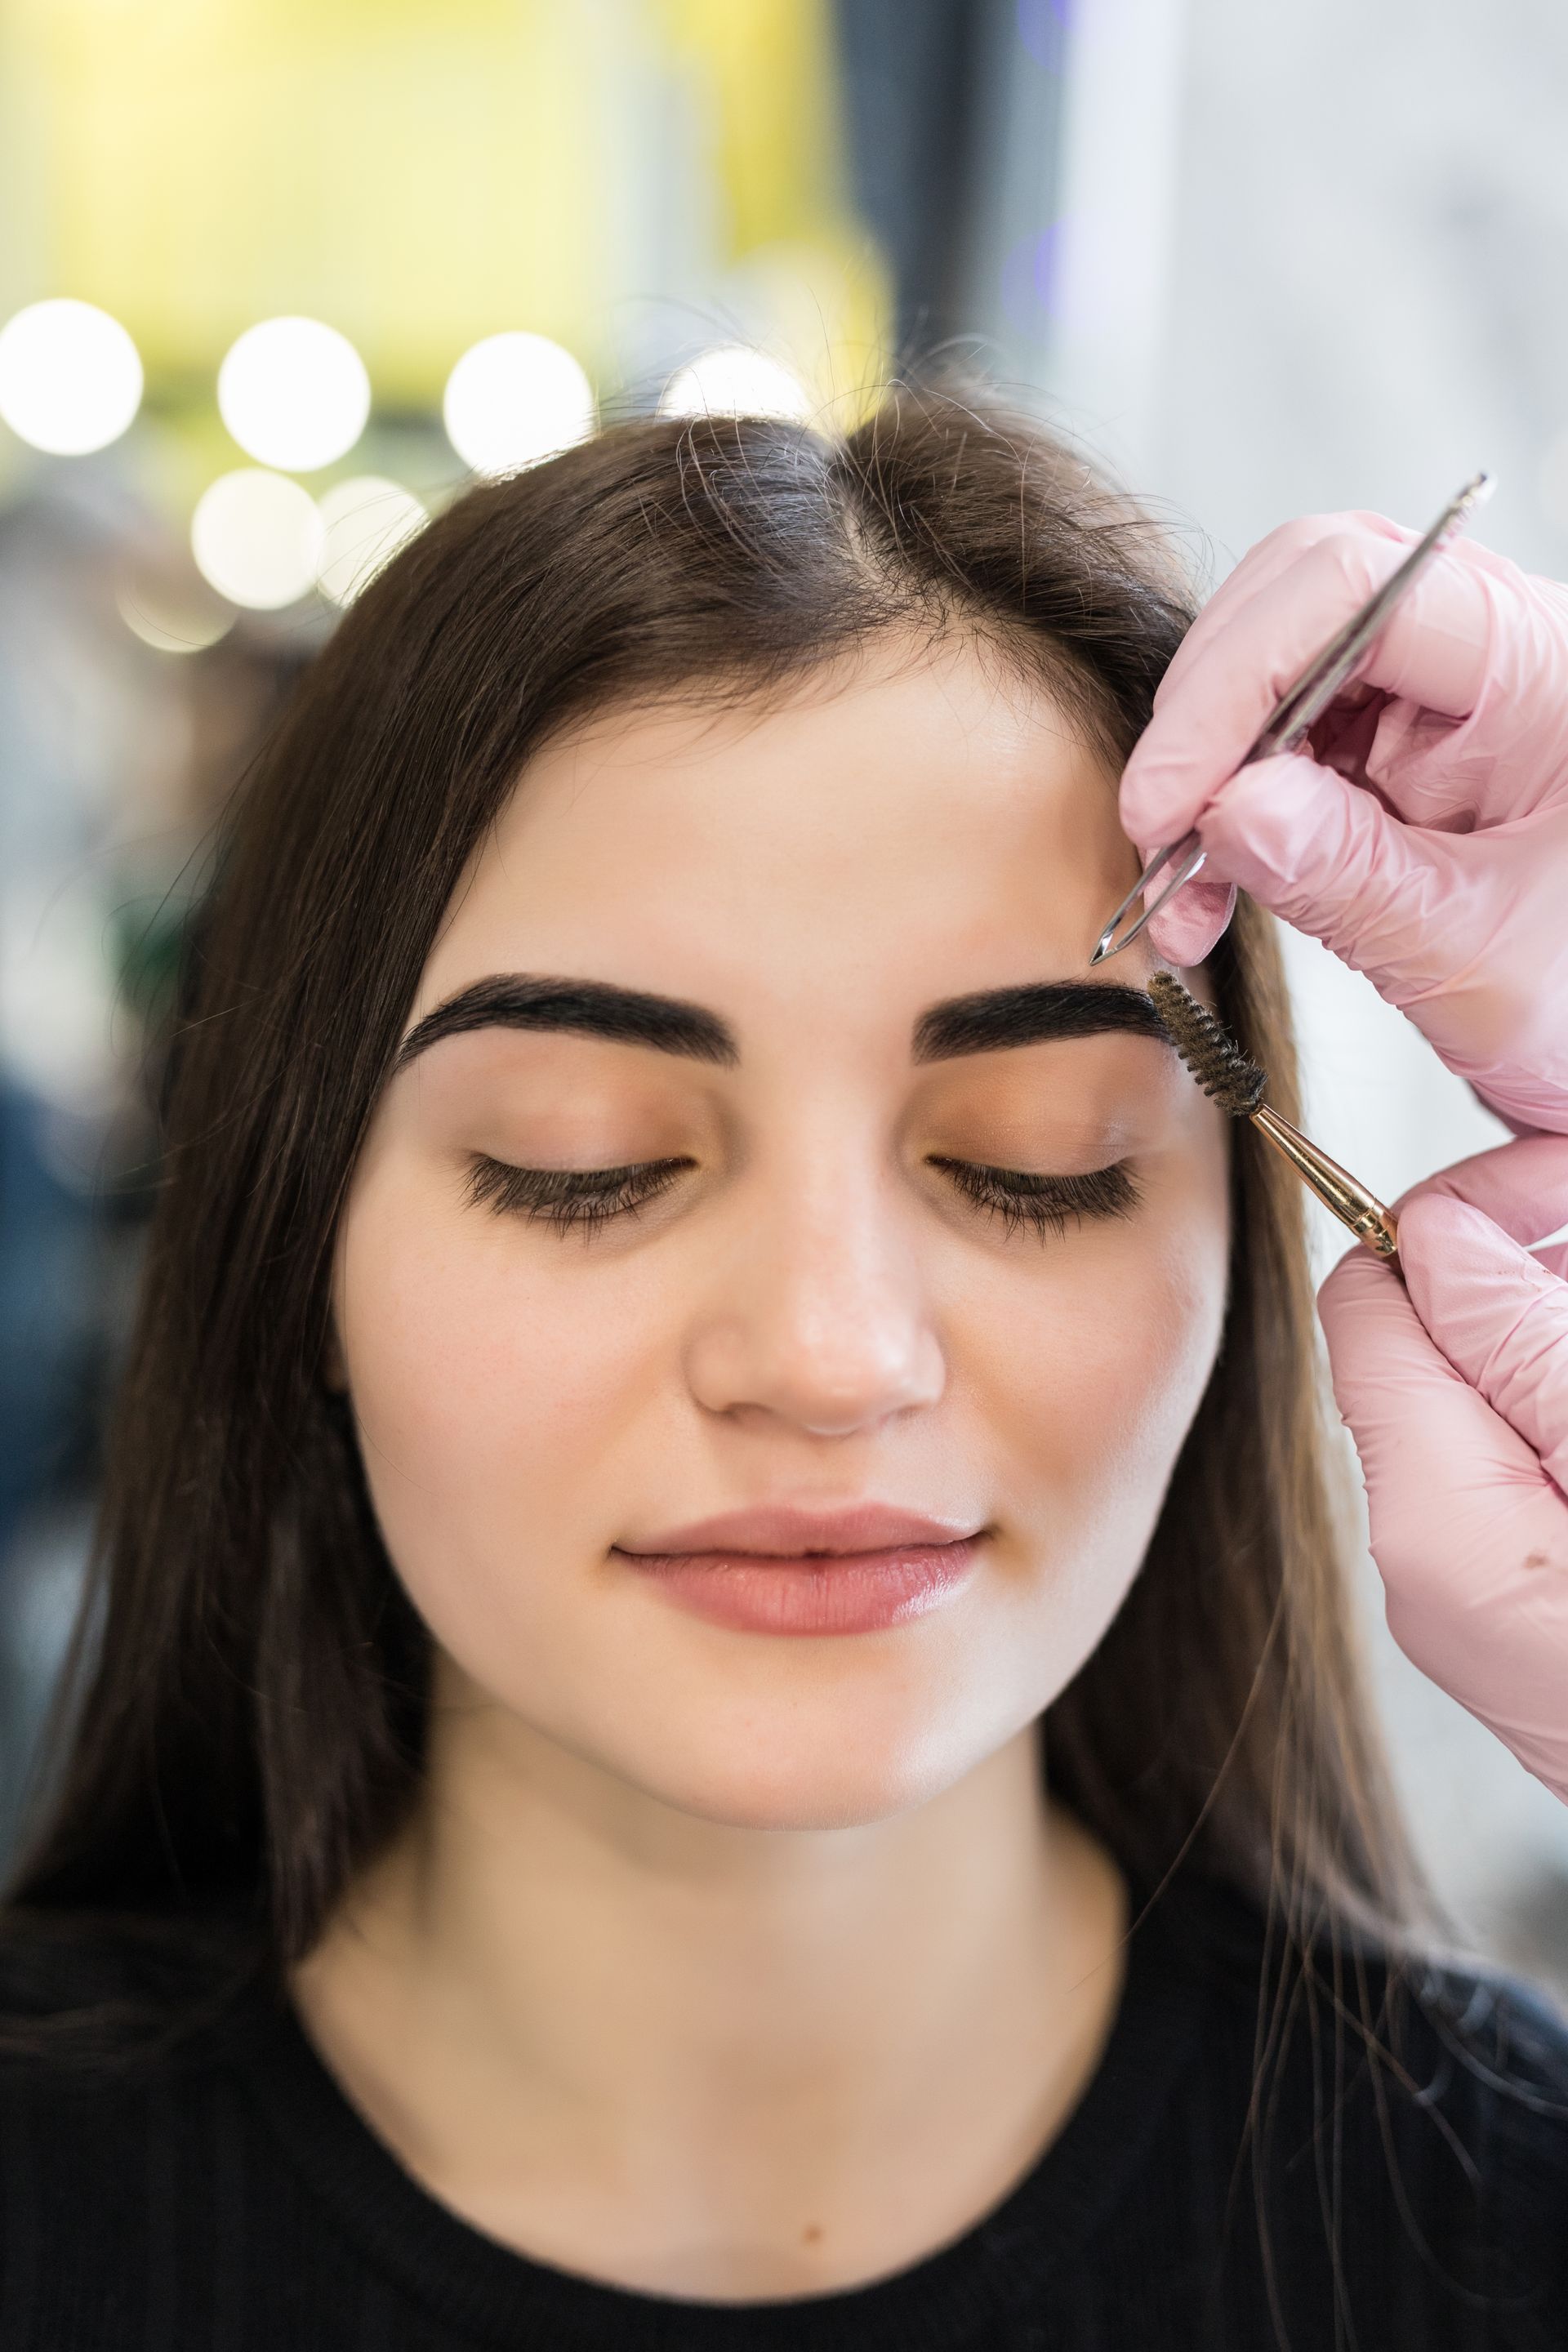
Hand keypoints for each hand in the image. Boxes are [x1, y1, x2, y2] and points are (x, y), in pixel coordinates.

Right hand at [1118, 514, 1567, 1134]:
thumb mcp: (1473, 955)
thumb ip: (1348, 877)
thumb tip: (1225, 809)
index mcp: (1540, 664)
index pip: (1353, 588)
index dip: (1232, 681)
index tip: (1167, 801)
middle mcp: (1488, 648)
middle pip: (1300, 599)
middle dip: (1207, 720)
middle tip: (1163, 840)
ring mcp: (1440, 688)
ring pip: (1276, 665)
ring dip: (1207, 775)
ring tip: (1187, 892)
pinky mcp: (1400, 738)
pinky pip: (1284, 734)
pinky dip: (1230, 807)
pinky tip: (1213, 885)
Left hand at [1317, 1135, 1567, 1804]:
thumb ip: (1531, 1349)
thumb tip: (1441, 1239)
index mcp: (1434, 1522)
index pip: (1369, 1300)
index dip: (1462, 1212)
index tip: (1564, 1179)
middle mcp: (1430, 1567)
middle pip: (1432, 1348)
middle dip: (1528, 1269)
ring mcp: (1483, 1605)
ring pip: (1493, 1408)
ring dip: (1559, 1334)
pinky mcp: (1538, 1623)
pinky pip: (1533, 1475)